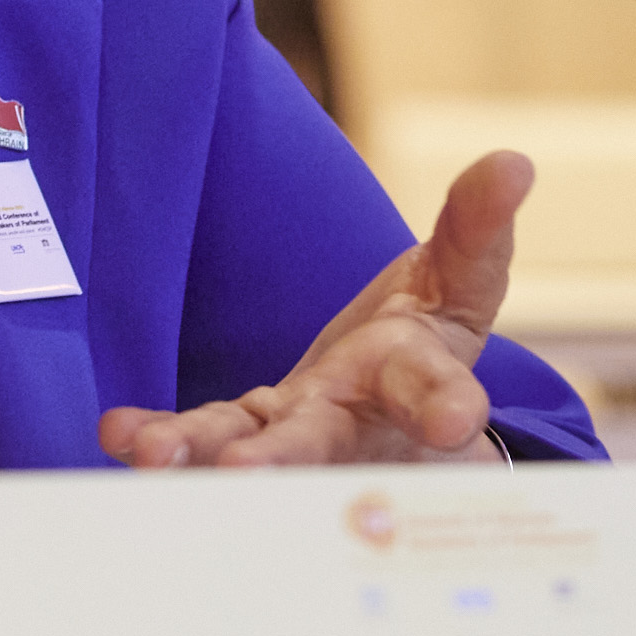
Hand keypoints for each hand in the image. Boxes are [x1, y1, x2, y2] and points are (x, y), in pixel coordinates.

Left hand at [101, 150, 532, 469]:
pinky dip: (162, 437)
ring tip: (154, 457)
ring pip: (247, 451)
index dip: (447, 405)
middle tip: (250, 473)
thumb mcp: (458, 280)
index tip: (455, 424)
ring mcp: (294, 441)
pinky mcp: (243, 437)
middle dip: (288, 459)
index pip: (436, 390)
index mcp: (418, 383)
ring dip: (201, 453)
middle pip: (323, 444)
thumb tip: (514, 161)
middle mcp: (355, 427)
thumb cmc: (425, 339)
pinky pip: (202, 437)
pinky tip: (122, 435)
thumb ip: (475, 226)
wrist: (383, 410)